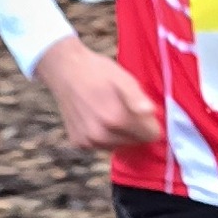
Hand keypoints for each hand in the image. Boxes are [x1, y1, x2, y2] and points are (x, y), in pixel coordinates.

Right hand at [34, 36, 161, 150]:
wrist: (66, 71)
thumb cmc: (98, 72)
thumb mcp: (124, 79)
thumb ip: (138, 98)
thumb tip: (150, 112)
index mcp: (116, 119)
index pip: (151, 135)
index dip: (151, 122)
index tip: (143, 111)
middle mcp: (101, 135)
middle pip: (136, 142)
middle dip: (136, 128)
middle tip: (124, 107)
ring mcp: (88, 141)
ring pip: (119, 145)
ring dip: (121, 134)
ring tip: (110, 110)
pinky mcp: (79, 143)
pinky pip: (103, 146)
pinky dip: (105, 136)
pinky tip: (98, 118)